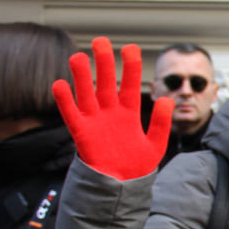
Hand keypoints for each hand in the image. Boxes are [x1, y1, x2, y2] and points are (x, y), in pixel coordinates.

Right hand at [53, 37, 173, 179]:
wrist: (121, 187)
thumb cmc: (137, 166)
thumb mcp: (155, 145)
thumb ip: (161, 124)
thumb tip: (167, 101)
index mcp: (130, 113)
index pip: (131, 86)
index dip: (130, 67)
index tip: (130, 48)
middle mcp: (111, 113)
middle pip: (106, 83)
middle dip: (104, 63)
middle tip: (101, 41)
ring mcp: (95, 121)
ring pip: (87, 94)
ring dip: (82, 77)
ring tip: (79, 57)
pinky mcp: (81, 133)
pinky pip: (71, 114)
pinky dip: (65, 101)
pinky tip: (60, 84)